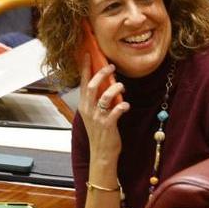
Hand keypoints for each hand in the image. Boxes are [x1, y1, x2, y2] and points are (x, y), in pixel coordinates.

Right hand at [77, 54, 127, 183]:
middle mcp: (88, 110)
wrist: (101, 154)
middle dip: (102, 74)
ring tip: (122, 86)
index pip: (82, 82)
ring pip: (104, 97)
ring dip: (115, 89)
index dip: (85, 67)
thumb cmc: (100, 133)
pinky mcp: (108, 125)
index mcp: (84, 105)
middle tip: (111, 67)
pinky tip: (126, 105)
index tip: (88, 53)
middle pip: (92, 86)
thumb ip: (98, 100)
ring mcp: (97, 118)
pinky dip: (122, 106)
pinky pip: (116, 111)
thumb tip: (107, 83)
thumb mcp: (94, 114)